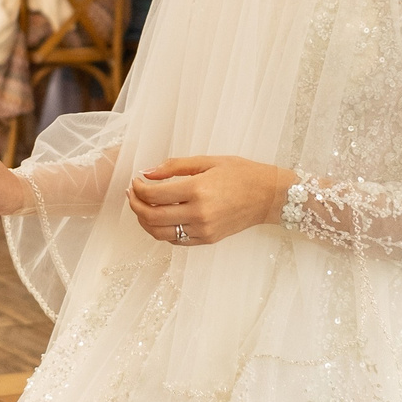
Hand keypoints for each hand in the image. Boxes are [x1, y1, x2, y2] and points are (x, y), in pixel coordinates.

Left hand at [128, 156, 295, 246]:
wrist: (269, 196)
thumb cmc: (241, 173)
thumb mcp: (208, 161)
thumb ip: (174, 166)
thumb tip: (147, 172)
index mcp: (198, 190)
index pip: (154, 195)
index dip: (138, 188)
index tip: (136, 181)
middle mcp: (199, 213)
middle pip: (152, 217)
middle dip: (135, 205)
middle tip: (132, 194)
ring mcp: (203, 230)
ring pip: (160, 233)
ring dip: (144, 221)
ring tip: (141, 207)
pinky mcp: (208, 240)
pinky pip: (176, 240)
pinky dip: (162, 231)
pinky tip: (160, 218)